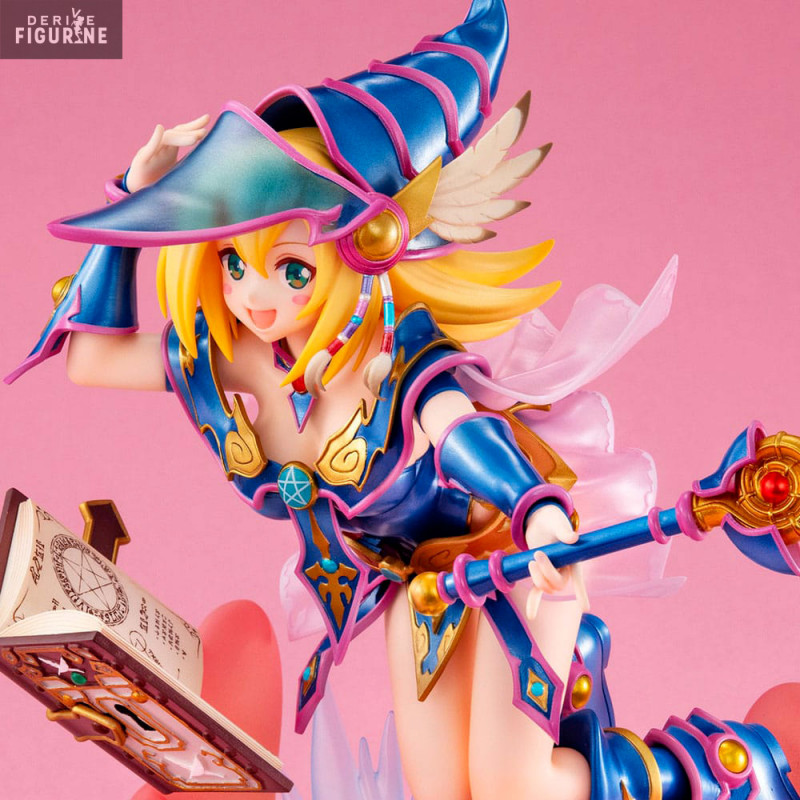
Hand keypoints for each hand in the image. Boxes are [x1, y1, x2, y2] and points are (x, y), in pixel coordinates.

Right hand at [126, 114, 208, 192]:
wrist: (138, 187)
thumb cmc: (158, 179)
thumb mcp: (176, 173)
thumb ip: (187, 165)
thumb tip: (208, 165)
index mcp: (170, 149)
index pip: (183, 132)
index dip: (194, 125)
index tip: (208, 118)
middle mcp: (161, 146)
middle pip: (177, 133)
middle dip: (191, 130)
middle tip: (205, 132)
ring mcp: (152, 152)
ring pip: (167, 140)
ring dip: (180, 137)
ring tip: (195, 138)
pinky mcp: (142, 160)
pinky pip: (149, 148)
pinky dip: (155, 139)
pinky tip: (159, 128)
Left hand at [524, 503, 588, 619]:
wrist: (540, 520)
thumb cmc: (553, 520)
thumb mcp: (558, 523)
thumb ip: (565, 531)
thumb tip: (573, 538)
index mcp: (573, 559)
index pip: (578, 578)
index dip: (581, 592)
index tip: (585, 607)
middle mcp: (565, 569)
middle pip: (558, 583)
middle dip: (546, 572)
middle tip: (538, 553)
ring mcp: (551, 573)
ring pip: (546, 587)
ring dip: (536, 577)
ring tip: (532, 559)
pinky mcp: (539, 574)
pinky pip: (537, 592)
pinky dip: (534, 603)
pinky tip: (531, 615)